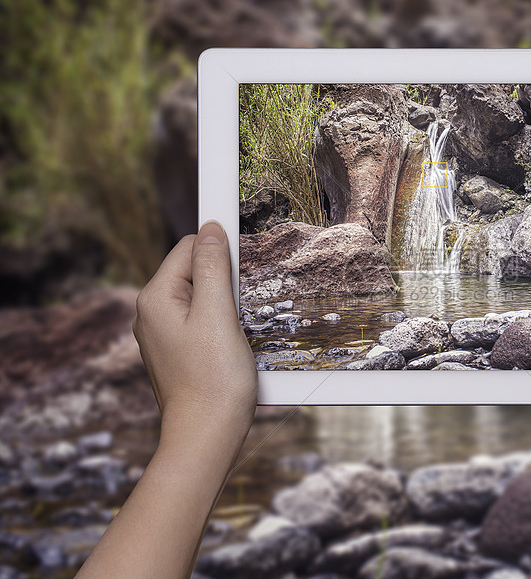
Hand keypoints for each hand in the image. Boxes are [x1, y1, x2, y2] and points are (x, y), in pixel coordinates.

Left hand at [78, 221, 257, 578]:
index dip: (219, 250)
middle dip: (224, 283)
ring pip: (202, 297)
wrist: (207, 437)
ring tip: (234, 335)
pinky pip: (202, 320)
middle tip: (237, 313)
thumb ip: (215, 267)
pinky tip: (230, 347)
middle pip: (196, 271)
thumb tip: (211, 228)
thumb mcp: (218, 314)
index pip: (188, 247)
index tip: (244, 265)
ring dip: (225, 306)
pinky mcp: (178, 351)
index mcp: (155, 298)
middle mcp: (151, 313)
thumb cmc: (214, 380)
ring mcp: (162, 334)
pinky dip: (221, 325)